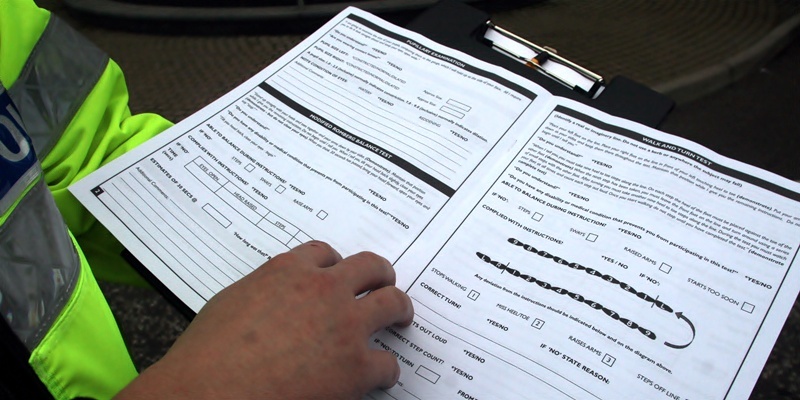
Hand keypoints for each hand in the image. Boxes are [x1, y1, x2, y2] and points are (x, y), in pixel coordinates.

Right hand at [116, 241, 413, 398]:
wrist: (210, 392)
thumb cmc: (208, 356)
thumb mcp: (231, 302)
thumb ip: (262, 292)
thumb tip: (269, 301)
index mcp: (289, 271)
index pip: (325, 253)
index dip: (336, 263)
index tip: (339, 271)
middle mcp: (323, 290)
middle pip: (370, 267)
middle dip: (380, 274)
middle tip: (384, 283)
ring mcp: (345, 325)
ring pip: (392, 303)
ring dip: (399, 309)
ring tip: (401, 317)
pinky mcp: (356, 366)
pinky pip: (387, 363)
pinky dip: (387, 370)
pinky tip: (381, 376)